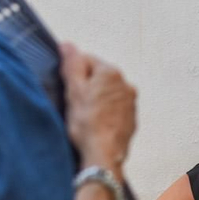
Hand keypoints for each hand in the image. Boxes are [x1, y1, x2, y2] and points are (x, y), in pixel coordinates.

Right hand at [61, 44, 137, 171]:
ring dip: (97, 100)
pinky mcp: (131, 119)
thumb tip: (67, 44)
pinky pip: (115, 110)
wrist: (104, 155)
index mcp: (111, 73)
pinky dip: (105, 114)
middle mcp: (126, 84)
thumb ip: (72, 64)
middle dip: (86, 87)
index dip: (73, 73)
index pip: (87, 60)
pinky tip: (95, 125)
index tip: (67, 88)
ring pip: (108, 94)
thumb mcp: (74, 90)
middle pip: (99, 77)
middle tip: (74, 104)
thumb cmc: (86, 123)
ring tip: (84, 117)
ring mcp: (130, 103)